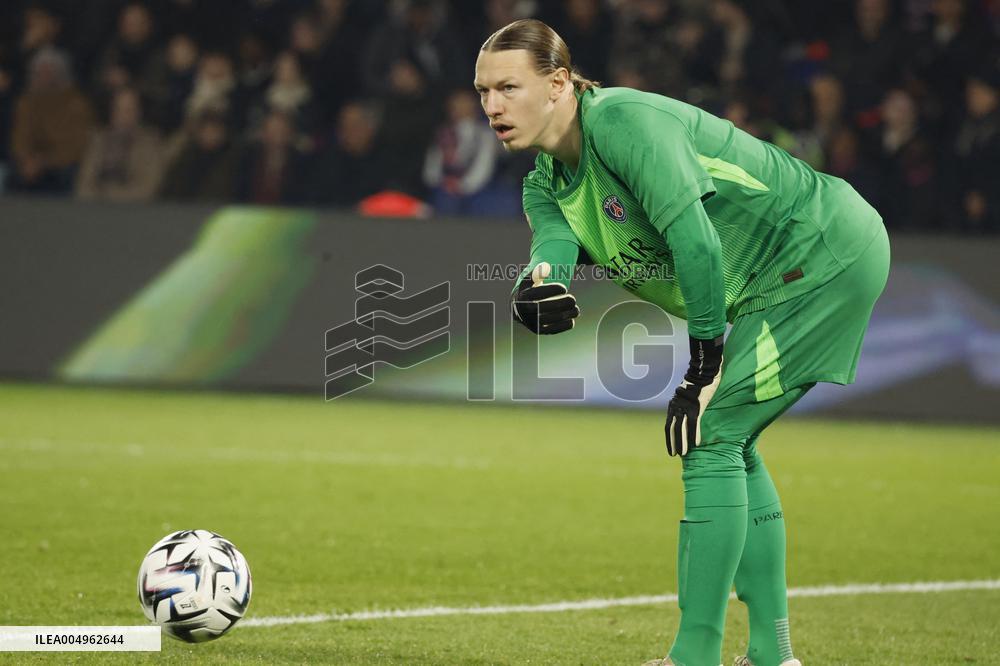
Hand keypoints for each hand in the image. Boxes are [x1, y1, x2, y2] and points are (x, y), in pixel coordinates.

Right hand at [511, 262, 578, 334]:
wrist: (521, 309)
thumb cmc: (530, 290)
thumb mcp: (530, 280)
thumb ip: (537, 272)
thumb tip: (546, 267)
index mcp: (522, 296)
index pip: (536, 293)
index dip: (552, 290)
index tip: (564, 288)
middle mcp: (524, 311)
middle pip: (542, 307)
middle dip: (561, 303)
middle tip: (572, 299)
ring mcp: (531, 322)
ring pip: (548, 320)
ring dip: (565, 314)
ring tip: (576, 309)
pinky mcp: (538, 331)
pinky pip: (551, 330)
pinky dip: (563, 326)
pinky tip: (572, 319)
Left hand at [665, 335, 723, 455]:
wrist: (704, 367)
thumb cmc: (699, 379)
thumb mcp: (688, 392)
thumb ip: (685, 402)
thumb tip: (686, 411)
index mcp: (674, 403)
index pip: (668, 424)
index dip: (669, 437)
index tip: (670, 448)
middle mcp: (678, 405)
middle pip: (673, 428)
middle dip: (673, 443)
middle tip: (674, 455)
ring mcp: (687, 405)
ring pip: (682, 428)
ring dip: (682, 442)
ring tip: (683, 454)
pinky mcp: (697, 405)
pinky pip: (694, 423)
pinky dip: (694, 434)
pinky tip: (696, 444)